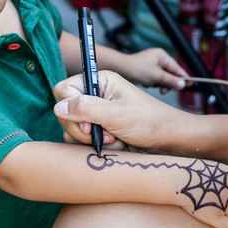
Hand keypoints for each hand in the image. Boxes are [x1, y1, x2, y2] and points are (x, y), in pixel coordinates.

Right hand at [54, 70, 186, 151]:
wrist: (170, 140)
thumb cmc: (150, 122)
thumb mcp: (116, 114)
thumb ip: (85, 109)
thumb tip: (57, 107)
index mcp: (100, 81)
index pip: (64, 90)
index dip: (70, 109)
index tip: (89, 124)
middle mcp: (96, 94)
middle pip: (66, 112)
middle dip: (82, 129)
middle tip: (103, 136)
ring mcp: (98, 113)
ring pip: (73, 128)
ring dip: (91, 140)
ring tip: (114, 140)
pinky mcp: (102, 129)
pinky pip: (84, 140)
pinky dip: (98, 146)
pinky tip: (116, 145)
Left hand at [117, 47, 187, 92]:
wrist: (120, 69)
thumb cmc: (137, 69)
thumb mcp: (157, 76)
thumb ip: (171, 81)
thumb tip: (184, 85)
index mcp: (162, 56)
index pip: (177, 68)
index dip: (184, 77)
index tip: (192, 84)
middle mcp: (158, 58)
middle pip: (170, 73)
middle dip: (167, 82)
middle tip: (163, 90)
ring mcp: (152, 64)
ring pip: (162, 77)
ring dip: (159, 83)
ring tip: (151, 85)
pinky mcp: (147, 70)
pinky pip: (155, 78)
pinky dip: (153, 83)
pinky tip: (146, 83)